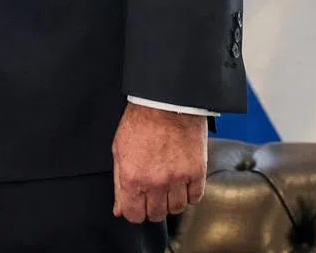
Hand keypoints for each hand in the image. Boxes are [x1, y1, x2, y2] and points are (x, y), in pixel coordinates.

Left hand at [112, 103, 206, 223]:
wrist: (165, 102)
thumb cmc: (140, 121)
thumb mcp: (119, 149)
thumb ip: (118, 182)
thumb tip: (119, 209)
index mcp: (132, 176)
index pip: (133, 215)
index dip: (134, 211)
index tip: (136, 204)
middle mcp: (154, 182)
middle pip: (156, 215)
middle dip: (152, 207)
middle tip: (152, 192)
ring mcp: (177, 179)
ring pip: (176, 209)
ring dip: (171, 201)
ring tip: (167, 184)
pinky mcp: (196, 173)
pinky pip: (195, 198)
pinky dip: (189, 194)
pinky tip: (182, 181)